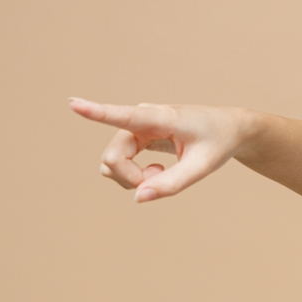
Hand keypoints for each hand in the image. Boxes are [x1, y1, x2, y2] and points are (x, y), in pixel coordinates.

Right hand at [68, 98, 251, 201]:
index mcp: (161, 118)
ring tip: (162, 173)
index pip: (124, 115)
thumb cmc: (218, 142)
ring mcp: (136, 128)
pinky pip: (118, 162)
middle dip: (131, 178)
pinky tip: (157, 171)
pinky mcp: (136, 137)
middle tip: (161, 180)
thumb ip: (172, 184)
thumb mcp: (202, 167)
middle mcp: (141, 119)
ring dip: (132, 178)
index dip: (96, 112)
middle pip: (113, 157)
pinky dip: (133, 176)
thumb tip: (137, 198)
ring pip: (111, 162)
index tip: (72, 103)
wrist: (230, 129)